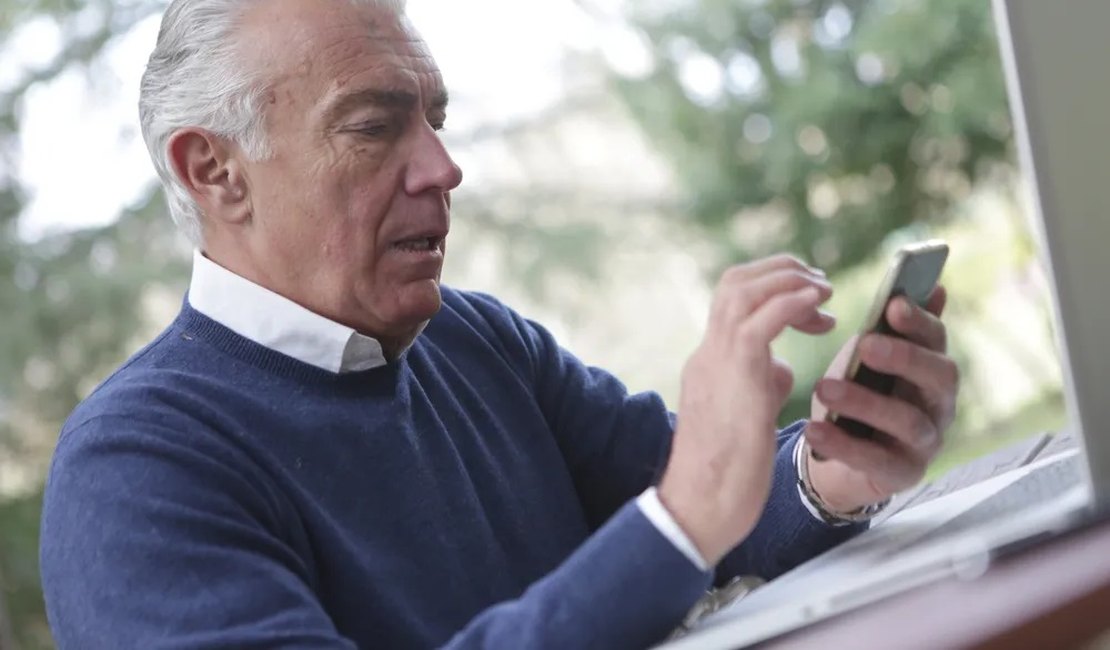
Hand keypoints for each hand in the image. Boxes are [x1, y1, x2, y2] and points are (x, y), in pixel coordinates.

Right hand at [659, 255, 834, 564]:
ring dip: (789, 280)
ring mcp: (716, 361)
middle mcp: (708, 353)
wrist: (701, 507)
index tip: (812, 304)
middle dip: (782, 271)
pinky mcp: (735, 376)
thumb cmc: (726, 474)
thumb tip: (783, 366)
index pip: (733, 300)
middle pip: (735, 281)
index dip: (774, 288)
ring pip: (742, 289)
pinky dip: (791, 303)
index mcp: (710, 362)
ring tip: (825, 291)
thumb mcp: (748, 415)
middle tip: (822, 285)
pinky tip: (820, 306)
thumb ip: (762, 382)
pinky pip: (760, 321)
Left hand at [805, 287, 958, 512]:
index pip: (937, 339)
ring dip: (865, 402)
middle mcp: (939, 403)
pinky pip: (875, 460)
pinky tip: (814, 429)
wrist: (839, 456)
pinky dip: (843, 444)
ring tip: (824, 388)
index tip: (892, 304)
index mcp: (932, 367)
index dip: (918, 321)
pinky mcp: (902, 474)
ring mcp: (925, 442)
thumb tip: (933, 285)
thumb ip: (895, 328)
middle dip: (903, 358)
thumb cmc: (860, 394)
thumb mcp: (871, 359)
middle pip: (938, 377)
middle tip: (866, 345)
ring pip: (907, 421)